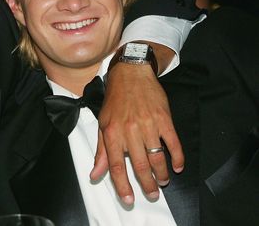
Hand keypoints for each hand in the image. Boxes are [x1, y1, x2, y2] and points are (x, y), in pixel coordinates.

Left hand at [90, 62, 183, 203]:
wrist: (131, 73)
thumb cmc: (115, 99)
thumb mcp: (103, 123)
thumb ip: (101, 151)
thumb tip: (95, 174)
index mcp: (112, 132)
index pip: (116, 165)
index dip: (122, 185)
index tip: (128, 198)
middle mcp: (129, 129)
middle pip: (140, 165)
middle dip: (147, 185)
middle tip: (152, 194)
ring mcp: (148, 124)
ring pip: (157, 157)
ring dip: (162, 174)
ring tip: (163, 181)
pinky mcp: (164, 118)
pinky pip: (173, 143)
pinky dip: (177, 157)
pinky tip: (177, 166)